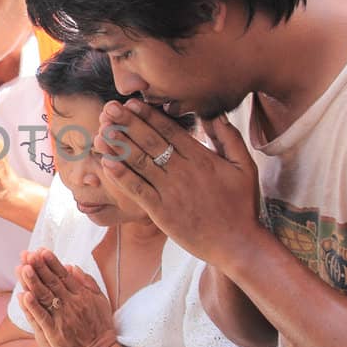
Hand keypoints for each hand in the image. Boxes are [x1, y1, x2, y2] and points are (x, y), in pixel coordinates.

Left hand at [16, 249, 117, 346]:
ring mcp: (62, 318)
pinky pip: (42, 317)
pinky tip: (24, 296)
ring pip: (45, 297)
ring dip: (33, 282)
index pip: (63, 275)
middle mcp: (71, 303)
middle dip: (39, 267)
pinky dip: (33, 307)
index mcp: (81, 295)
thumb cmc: (100, 325)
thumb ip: (87, 282)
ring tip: (23, 268)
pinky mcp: (55, 332)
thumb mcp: (100, 300)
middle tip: (28, 254)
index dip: (52, 262)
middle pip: (52, 282)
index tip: (42, 251)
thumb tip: (72, 266)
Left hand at [97, 101, 261, 270]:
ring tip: (102, 130)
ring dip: (120, 146)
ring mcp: (170, 191)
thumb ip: (229, 137)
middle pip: (151, 141)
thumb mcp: (245, 166)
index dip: (148, 115)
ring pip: (141, 162)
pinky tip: (107, 163)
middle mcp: (183, 171)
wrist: (237, 243)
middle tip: (109, 108)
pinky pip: (138, 190)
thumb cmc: (242, 205)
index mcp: (201, 158)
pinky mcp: (161, 212)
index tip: (132, 102)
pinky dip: (122, 176)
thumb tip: (213, 114)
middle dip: (128, 123)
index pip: (169, 130)